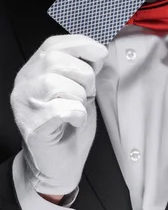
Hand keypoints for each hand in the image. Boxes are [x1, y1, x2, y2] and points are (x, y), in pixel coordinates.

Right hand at [10, 35, 107, 195]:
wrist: (58, 165)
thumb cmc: (69, 125)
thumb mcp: (79, 88)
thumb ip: (83, 68)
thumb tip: (98, 52)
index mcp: (34, 70)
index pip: (54, 44)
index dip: (81, 45)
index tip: (100, 55)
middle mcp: (24, 83)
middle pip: (56, 60)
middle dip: (84, 75)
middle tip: (87, 93)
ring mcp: (25, 105)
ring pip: (56, 83)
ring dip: (79, 95)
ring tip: (79, 108)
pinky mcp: (33, 126)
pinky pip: (61, 109)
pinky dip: (77, 113)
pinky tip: (76, 120)